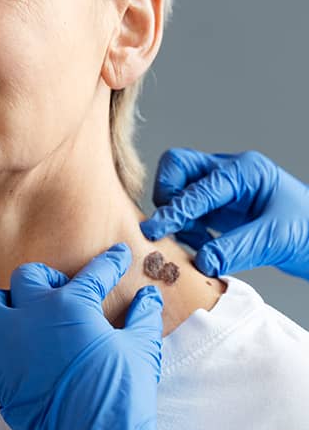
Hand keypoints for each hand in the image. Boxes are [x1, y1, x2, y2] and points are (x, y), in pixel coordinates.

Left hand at [0, 243, 193, 429]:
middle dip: (43, 277)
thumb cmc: (123, 392)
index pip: (94, 274)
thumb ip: (142, 317)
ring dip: (2, 301)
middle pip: (28, 278)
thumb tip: (150, 297)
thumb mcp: (141, 348)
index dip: (109, 263)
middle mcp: (35, 317)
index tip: (115, 256)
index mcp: (72, 306)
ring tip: (15, 305)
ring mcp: (11, 348)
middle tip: (58, 288)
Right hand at [139, 148, 308, 279]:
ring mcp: (221, 189)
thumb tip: (202, 261)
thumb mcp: (275, 239)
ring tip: (196, 243)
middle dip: (167, 196)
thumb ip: (236, 248)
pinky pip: (187, 210)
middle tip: (169, 226)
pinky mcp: (218, 207)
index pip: (198, 187)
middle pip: (177, 167)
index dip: (175, 211)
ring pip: (177, 187)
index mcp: (245, 171)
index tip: (155, 230)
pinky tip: (203, 246)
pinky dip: (186, 228)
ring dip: (176, 216)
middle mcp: (228, 173)